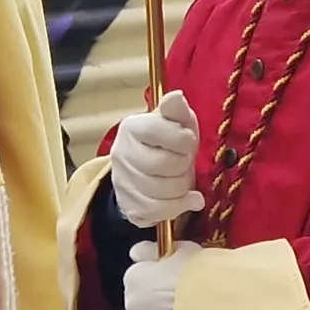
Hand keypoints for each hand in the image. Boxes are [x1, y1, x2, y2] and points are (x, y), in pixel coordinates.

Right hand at [108, 91, 200, 227]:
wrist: (149, 170)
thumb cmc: (169, 141)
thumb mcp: (177, 121)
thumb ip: (177, 110)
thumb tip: (176, 96)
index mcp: (132, 127)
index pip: (160, 132)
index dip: (183, 139)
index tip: (187, 142)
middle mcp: (121, 154)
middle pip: (162, 165)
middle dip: (183, 165)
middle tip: (185, 162)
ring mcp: (122, 182)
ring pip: (162, 192)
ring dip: (183, 187)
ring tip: (184, 179)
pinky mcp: (128, 206)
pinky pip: (157, 213)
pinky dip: (178, 207)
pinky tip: (188, 200)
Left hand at [125, 242, 191, 309]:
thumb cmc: (202, 275)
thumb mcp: (181, 251)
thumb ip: (154, 251)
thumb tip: (136, 252)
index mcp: (134, 278)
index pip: (139, 277)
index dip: (157, 279)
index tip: (174, 281)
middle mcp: (130, 306)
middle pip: (142, 304)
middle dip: (156, 304)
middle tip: (184, 304)